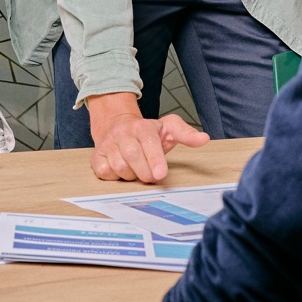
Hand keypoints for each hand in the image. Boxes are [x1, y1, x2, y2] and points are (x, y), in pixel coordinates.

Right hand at [87, 94, 208, 182]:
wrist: (116, 125)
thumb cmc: (146, 132)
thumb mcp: (168, 128)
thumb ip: (186, 134)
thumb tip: (203, 139)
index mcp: (142, 126)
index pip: (149, 142)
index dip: (155, 159)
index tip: (161, 174)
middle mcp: (123, 133)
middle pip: (133, 156)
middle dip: (145, 172)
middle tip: (152, 176)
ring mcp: (108, 144)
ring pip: (119, 167)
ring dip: (131, 175)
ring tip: (137, 170)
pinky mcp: (97, 156)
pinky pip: (104, 172)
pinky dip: (114, 176)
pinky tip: (122, 170)